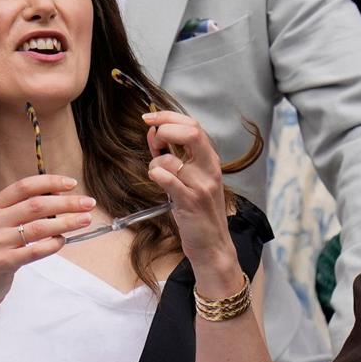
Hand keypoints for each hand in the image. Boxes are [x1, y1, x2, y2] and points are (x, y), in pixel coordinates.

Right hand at [0, 175, 93, 313]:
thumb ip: (18, 211)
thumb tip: (56, 197)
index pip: (23, 186)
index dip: (50, 182)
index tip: (72, 184)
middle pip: (36, 205)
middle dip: (66, 202)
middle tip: (88, 203)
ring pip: (40, 227)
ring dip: (67, 222)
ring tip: (85, 219)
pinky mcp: (3, 263)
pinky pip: (35, 250)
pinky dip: (53, 244)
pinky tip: (63, 241)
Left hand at [143, 111, 239, 293]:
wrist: (212, 245)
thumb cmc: (198, 210)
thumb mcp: (188, 178)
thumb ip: (172, 154)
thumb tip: (153, 131)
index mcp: (210, 160)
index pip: (193, 125)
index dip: (168, 117)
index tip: (149, 117)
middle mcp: (209, 169)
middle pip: (190, 132)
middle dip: (164, 129)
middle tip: (153, 141)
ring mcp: (201, 185)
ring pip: (169, 159)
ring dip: (154, 163)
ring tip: (157, 175)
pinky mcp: (190, 201)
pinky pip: (167, 178)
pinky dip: (155, 174)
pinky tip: (157, 180)